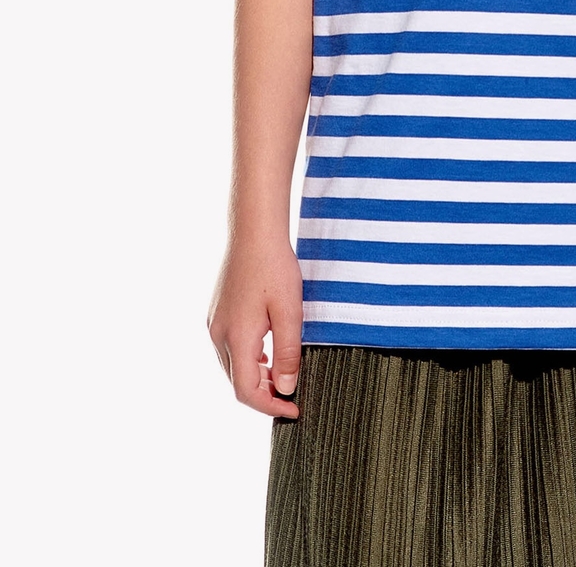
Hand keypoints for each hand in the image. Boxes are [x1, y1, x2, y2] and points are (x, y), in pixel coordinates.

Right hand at [207, 237, 303, 418]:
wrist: (253, 231)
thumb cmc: (274, 267)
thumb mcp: (289, 311)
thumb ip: (287, 353)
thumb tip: (285, 389)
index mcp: (236, 338)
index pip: (247, 392)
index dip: (271, 407)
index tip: (294, 410)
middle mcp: (219, 335)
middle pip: (238, 382)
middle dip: (264, 395)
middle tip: (293, 395)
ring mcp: (215, 323)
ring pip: (233, 366)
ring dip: (257, 378)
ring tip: (284, 375)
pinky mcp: (218, 313)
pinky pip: (231, 348)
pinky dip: (249, 360)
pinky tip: (268, 352)